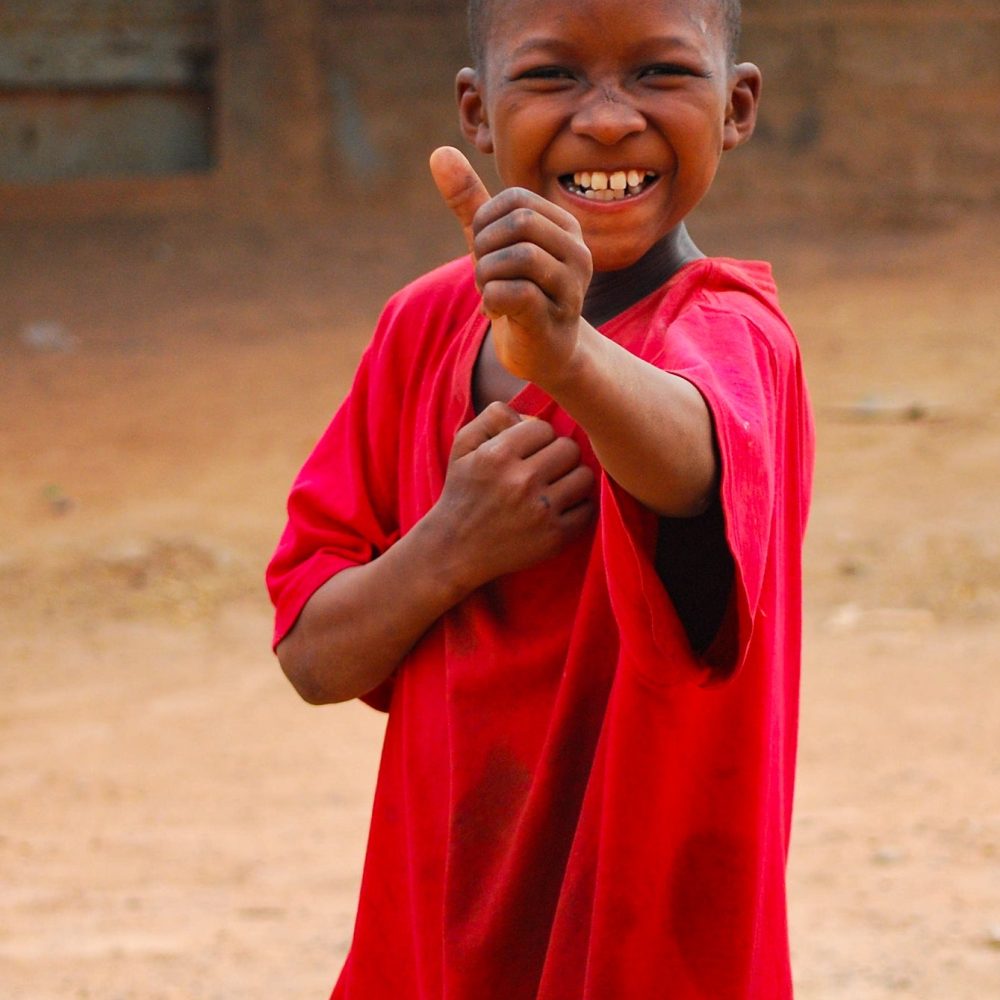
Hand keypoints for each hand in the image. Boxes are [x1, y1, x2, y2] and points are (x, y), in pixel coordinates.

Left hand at [429, 146, 592, 387]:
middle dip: (485, 248)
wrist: (544, 353)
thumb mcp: (491, 244)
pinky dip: (491, 299)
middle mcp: (578, 252)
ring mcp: (572, 288)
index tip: (485, 251)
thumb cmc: (519, 293)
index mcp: (565, 227)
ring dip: (487, 276)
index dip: (486, 221)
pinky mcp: (554, 319)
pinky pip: (514, 293)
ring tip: (489, 293)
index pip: (515, 200)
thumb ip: (470, 202)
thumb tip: (439, 152)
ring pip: (518, 257)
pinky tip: (496, 311)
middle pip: (519, 224)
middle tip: (484, 274)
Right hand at [430, 401, 594, 589]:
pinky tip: (559, 509)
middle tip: (545, 469)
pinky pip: (588, 508)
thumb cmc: (462, 492)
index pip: (545, 428)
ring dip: (572, 479)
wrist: (454, 549)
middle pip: (569, 448)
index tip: (528, 452)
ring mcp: (541, 511)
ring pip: (584, 476)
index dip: (538, 438)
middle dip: (558, 456)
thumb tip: (529, 414)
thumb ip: (492, 416)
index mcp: (498, 455)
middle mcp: (521, 482)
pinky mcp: (555, 537)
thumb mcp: (463, 446)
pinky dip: (578, 508)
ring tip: (555, 487)